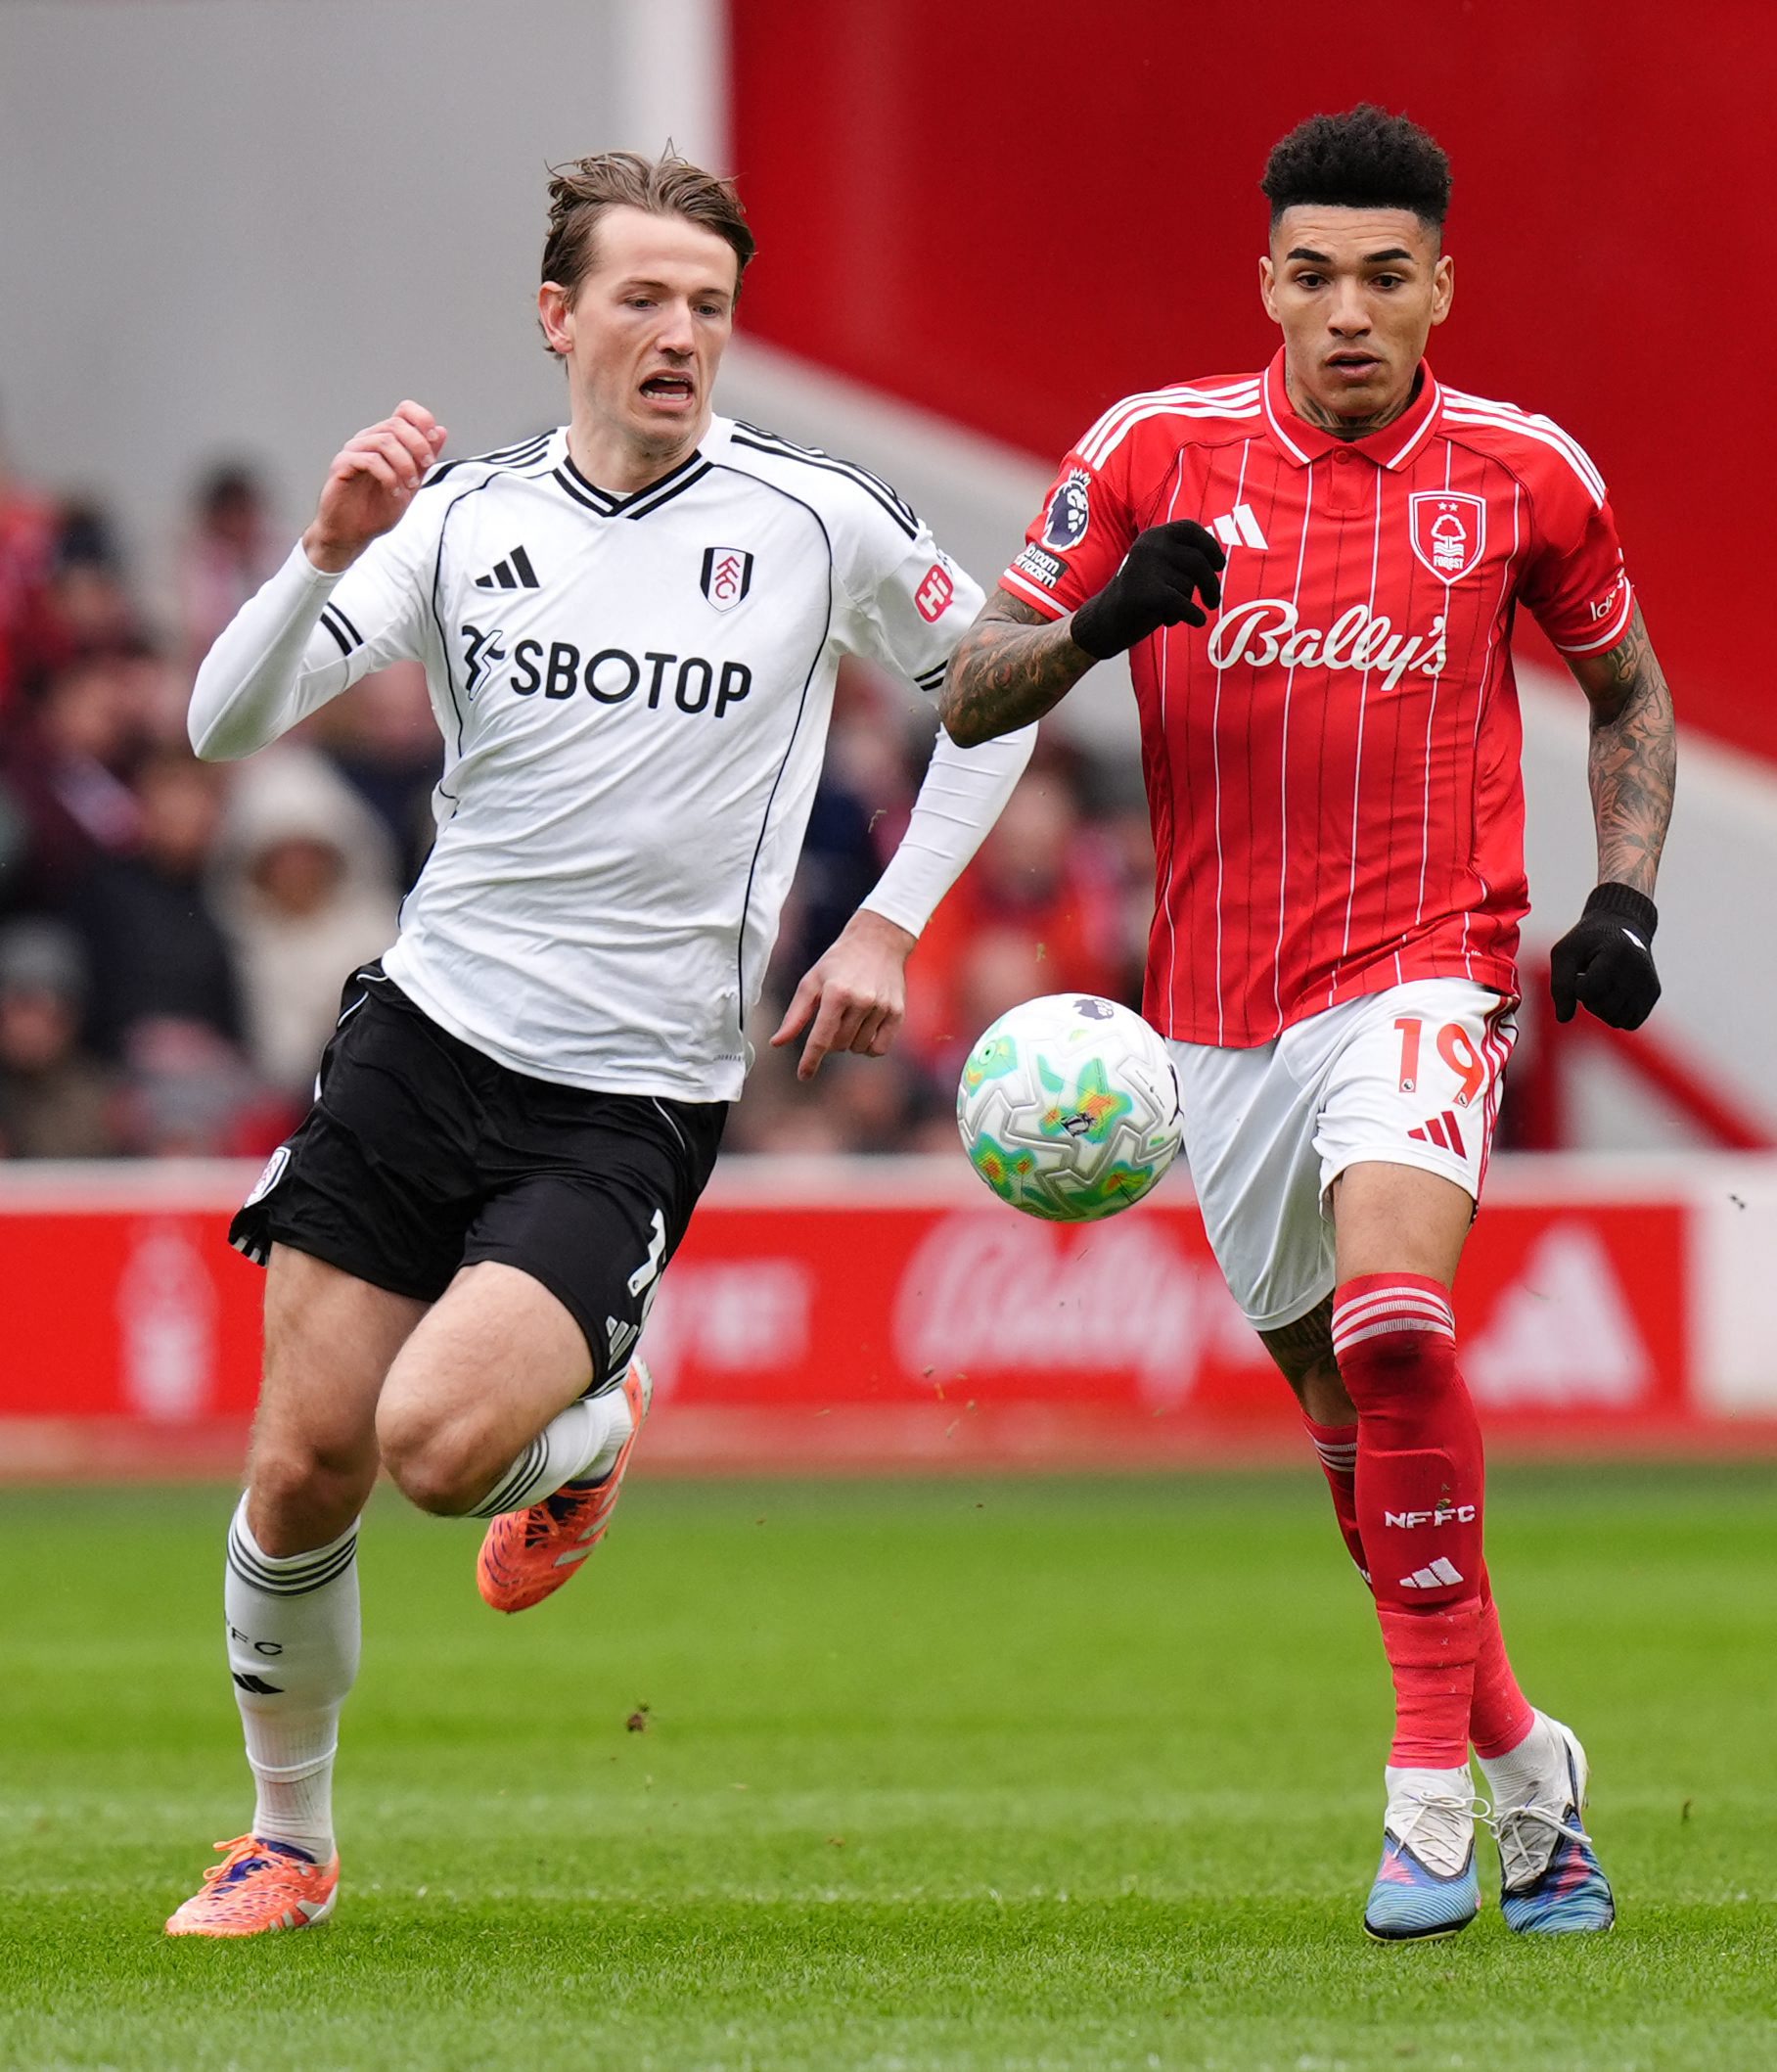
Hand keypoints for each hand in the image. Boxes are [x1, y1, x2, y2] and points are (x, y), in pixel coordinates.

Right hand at [302, 401, 446, 572]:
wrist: (353, 533)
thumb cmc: (378, 508)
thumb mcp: (411, 483)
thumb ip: (424, 459)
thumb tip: (441, 430)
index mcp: (385, 439)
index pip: (403, 410)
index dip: (422, 419)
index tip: (434, 439)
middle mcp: (367, 439)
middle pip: (396, 424)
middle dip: (418, 445)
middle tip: (426, 465)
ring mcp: (353, 451)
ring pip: (384, 441)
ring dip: (405, 464)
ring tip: (411, 486)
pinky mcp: (341, 466)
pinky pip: (369, 460)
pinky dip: (389, 477)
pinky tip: (395, 493)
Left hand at [770, 908, 915, 1081]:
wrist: (878, 941)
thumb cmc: (838, 963)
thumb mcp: (811, 982)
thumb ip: (795, 1015)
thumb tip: (776, 1043)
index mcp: (836, 993)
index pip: (821, 1038)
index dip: (810, 1061)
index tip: (803, 1076)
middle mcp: (862, 1001)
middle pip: (839, 1045)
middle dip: (830, 1041)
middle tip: (832, 1019)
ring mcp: (882, 1007)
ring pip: (858, 1049)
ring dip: (849, 1042)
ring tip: (850, 1018)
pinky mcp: (897, 1012)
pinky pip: (880, 1049)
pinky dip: (868, 1047)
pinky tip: (864, 1030)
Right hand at [1069, 519, 1225, 659]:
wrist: (1104, 621)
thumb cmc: (1139, 594)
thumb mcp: (1158, 566)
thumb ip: (1181, 557)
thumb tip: (1218, 559)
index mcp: (1153, 535)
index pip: (1191, 529)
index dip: (1210, 547)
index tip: (1219, 565)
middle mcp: (1149, 545)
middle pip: (1198, 562)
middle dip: (1211, 585)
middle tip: (1213, 602)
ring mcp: (1145, 567)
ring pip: (1188, 585)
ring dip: (1187, 604)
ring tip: (1170, 612)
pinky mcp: (1145, 592)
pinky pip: (1183, 604)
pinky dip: (1193, 616)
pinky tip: (1196, 621)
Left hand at [1549, 883, 1659, 1028]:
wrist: (1622, 925)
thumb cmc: (1587, 942)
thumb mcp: (1565, 954)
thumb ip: (1560, 986)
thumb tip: (1564, 1019)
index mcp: (1617, 953)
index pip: (1586, 991)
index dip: (1575, 985)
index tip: (1581, 969)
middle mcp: (1638, 969)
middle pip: (1601, 1008)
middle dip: (1588, 998)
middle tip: (1591, 977)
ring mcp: (1649, 982)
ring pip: (1615, 1020)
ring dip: (1601, 1009)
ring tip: (1602, 985)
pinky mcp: (1654, 993)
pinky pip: (1629, 1023)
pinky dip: (1616, 1015)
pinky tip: (1613, 996)